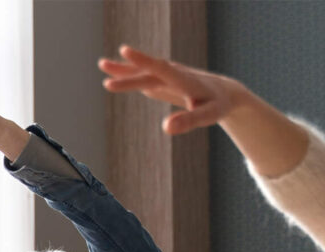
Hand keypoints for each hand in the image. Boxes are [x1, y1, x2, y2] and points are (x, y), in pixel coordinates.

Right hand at [98, 45, 243, 135]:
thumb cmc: (216, 105)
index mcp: (183, 79)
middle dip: (126, 70)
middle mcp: (173, 74)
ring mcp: (166, 77)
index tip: (125, 51)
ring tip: (102, 65)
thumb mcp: (207, 115)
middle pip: (146, 72)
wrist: (223, 93)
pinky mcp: (163, 82)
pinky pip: (144, 77)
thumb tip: (166, 127)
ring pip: (142, 72)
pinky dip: (129, 76)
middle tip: (103, 66)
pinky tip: (115, 76)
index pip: (161, 68)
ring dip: (123, 69)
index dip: (143, 61)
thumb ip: (188, 120)